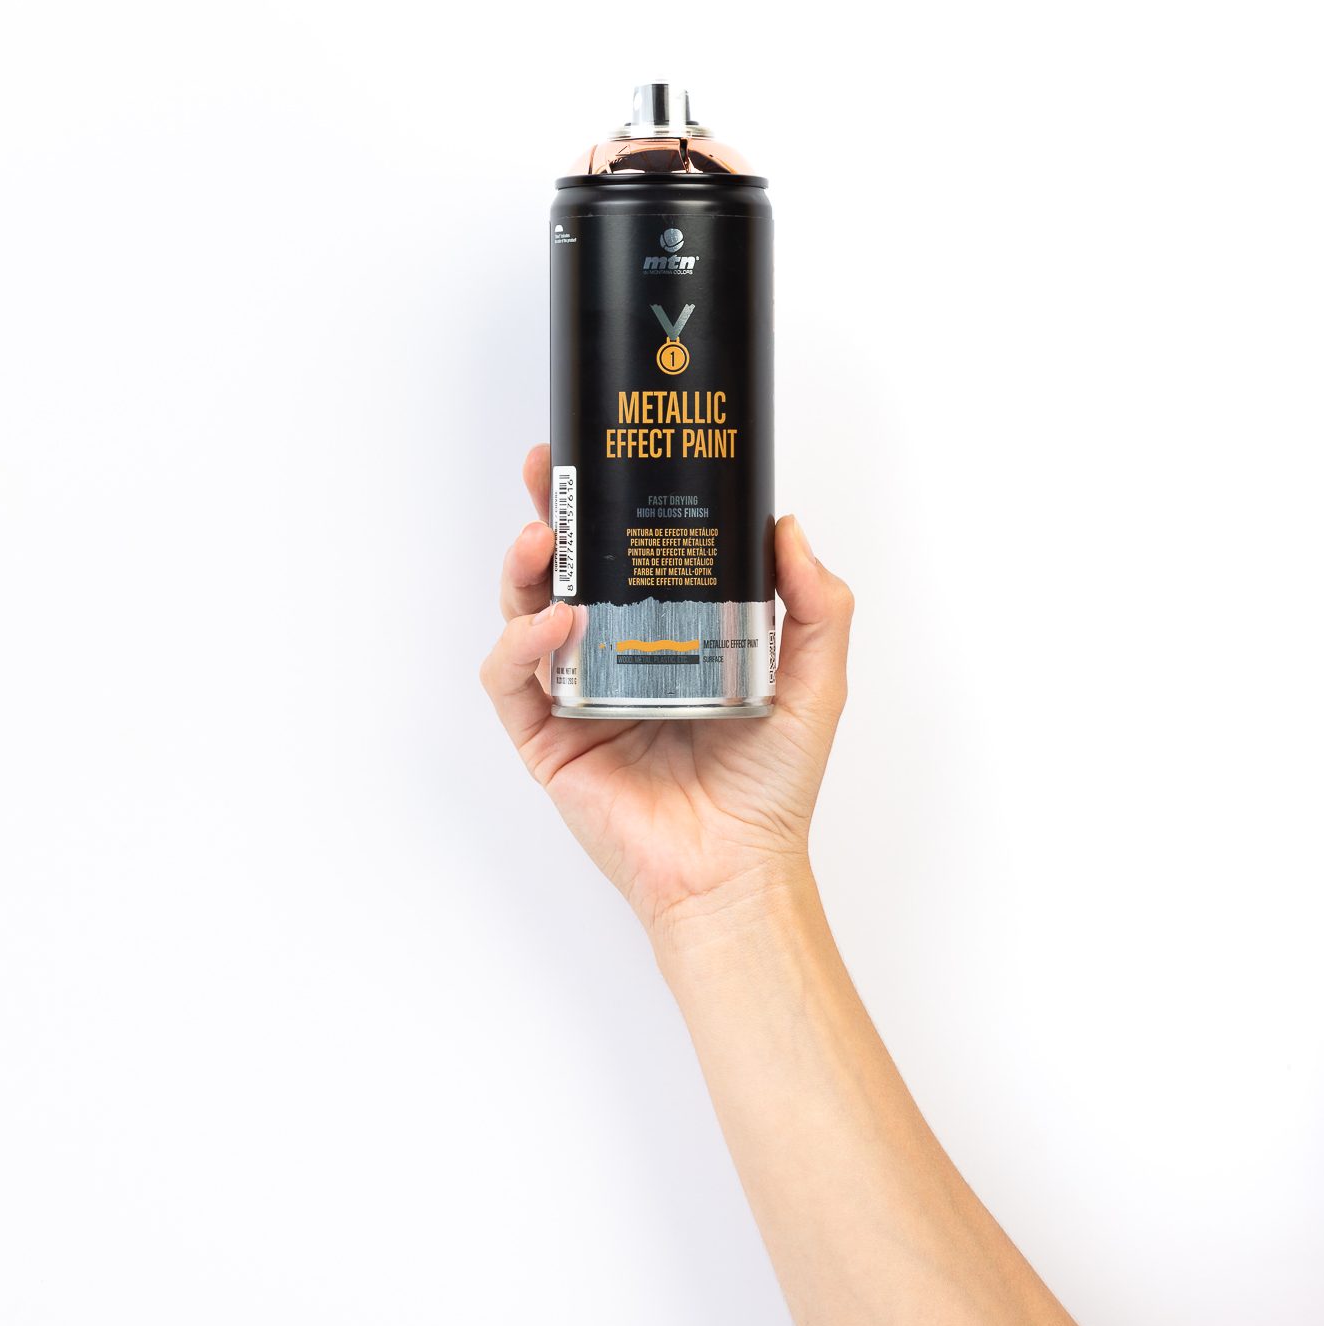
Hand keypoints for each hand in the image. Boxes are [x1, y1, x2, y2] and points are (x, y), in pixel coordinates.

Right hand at [481, 445, 853, 947]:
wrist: (736, 870)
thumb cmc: (771, 788)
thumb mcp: (814, 680)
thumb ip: (814, 604)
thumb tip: (786, 524)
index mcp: (663, 636)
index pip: (623, 556)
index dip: (606, 505)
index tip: (605, 454)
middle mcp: (610, 658)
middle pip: (561, 571)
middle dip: (546, 516)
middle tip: (545, 470)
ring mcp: (571, 696)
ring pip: (521, 615)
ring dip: (524, 571)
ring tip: (539, 542)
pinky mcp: (545, 739)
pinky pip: (511, 681)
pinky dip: (521, 646)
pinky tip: (555, 625)